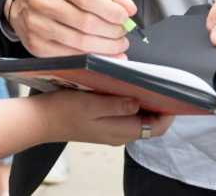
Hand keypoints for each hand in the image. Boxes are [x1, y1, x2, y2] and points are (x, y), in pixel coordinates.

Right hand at [5, 0, 133, 57]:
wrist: (23, 2)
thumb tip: (129, 8)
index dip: (110, 10)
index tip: (123, 17)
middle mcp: (41, 2)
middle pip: (85, 23)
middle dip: (111, 31)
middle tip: (122, 33)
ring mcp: (36, 26)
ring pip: (79, 43)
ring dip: (106, 47)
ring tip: (117, 45)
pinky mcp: (36, 47)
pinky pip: (70, 57)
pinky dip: (92, 59)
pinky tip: (104, 55)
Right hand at [35, 90, 173, 144]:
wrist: (40, 120)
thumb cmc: (63, 111)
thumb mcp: (91, 104)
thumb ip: (117, 104)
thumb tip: (139, 102)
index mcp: (120, 131)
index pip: (156, 127)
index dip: (169, 112)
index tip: (175, 94)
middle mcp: (118, 134)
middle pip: (149, 122)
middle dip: (158, 104)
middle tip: (160, 83)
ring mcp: (110, 130)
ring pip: (137, 117)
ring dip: (143, 102)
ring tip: (144, 82)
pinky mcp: (102, 124)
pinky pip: (124, 115)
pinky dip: (129, 102)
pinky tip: (123, 88)